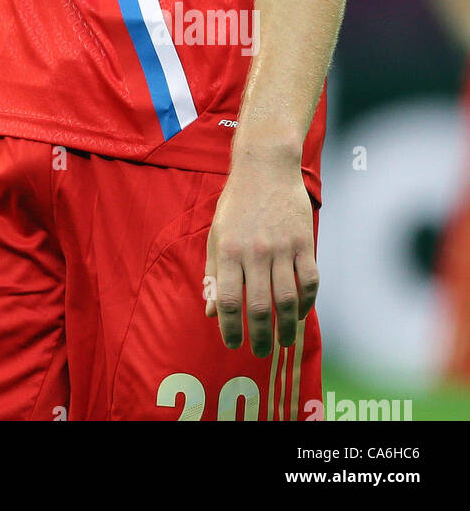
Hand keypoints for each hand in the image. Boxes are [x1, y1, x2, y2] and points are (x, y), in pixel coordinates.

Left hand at [203, 156, 318, 357]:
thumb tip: (210, 312)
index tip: (232, 344)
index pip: (228, 301)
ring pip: (287, 300)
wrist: (265, 168)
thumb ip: (213, 274)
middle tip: (261, 352)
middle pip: (259, 307)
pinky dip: (307, 303)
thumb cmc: (236, 205)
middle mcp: (255, 251)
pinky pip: (310, 281)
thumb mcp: (216, 235)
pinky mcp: (305, 242)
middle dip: (260, 337)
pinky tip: (300, 313)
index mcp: (228, 250)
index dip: (229, 328)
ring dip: (287, 328)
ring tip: (284, 343)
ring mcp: (283, 247)